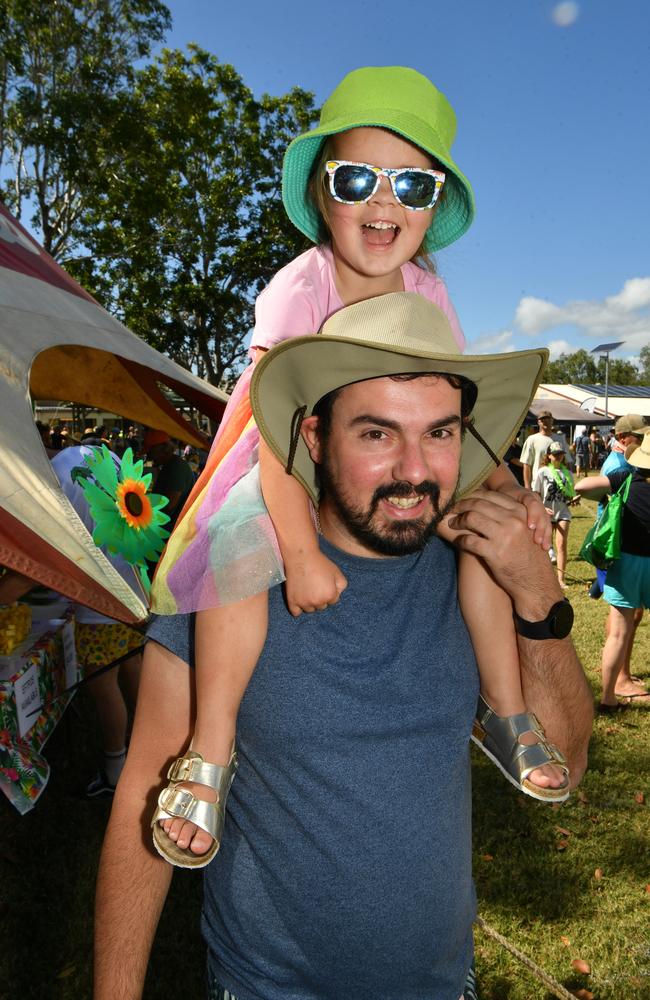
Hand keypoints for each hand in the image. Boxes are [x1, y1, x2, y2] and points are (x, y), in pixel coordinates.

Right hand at [284, 549, 347, 615]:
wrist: (300, 556)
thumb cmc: (320, 563)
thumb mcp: (337, 572)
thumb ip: (341, 586)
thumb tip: (337, 594)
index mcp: (330, 596)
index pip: (333, 601)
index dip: (330, 591)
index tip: (324, 582)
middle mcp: (317, 602)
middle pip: (322, 606)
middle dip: (320, 597)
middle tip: (315, 584)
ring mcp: (304, 603)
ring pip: (310, 609)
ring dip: (310, 602)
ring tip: (307, 589)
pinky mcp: (292, 601)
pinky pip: (296, 613)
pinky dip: (298, 608)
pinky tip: (300, 599)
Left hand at [447, 490, 562, 618]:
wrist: (535, 582)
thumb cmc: (528, 555)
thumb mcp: (526, 529)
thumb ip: (511, 515)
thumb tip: (487, 503)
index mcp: (521, 512)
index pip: (491, 495)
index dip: (473, 495)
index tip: (463, 499)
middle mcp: (514, 520)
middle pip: (478, 504)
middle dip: (461, 505)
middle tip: (452, 509)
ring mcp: (504, 536)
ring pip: (471, 518)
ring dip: (458, 521)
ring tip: (452, 524)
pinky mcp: (495, 553)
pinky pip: (469, 540)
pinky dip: (460, 540)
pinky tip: (457, 542)